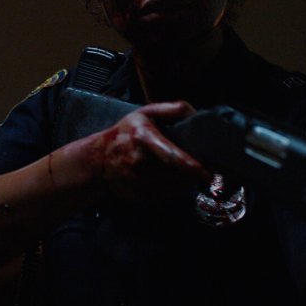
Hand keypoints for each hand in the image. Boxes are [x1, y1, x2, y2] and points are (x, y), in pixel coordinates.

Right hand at [83, 101, 210, 200]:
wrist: (98, 157)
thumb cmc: (126, 132)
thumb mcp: (144, 113)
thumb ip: (171, 110)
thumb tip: (194, 114)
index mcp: (142, 138)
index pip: (167, 154)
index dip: (186, 163)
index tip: (203, 169)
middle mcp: (138, 162)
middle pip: (175, 173)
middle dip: (194, 173)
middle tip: (207, 170)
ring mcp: (136, 181)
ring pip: (173, 187)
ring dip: (187, 182)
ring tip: (191, 174)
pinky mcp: (138, 196)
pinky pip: (166, 196)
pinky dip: (176, 190)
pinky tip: (176, 180)